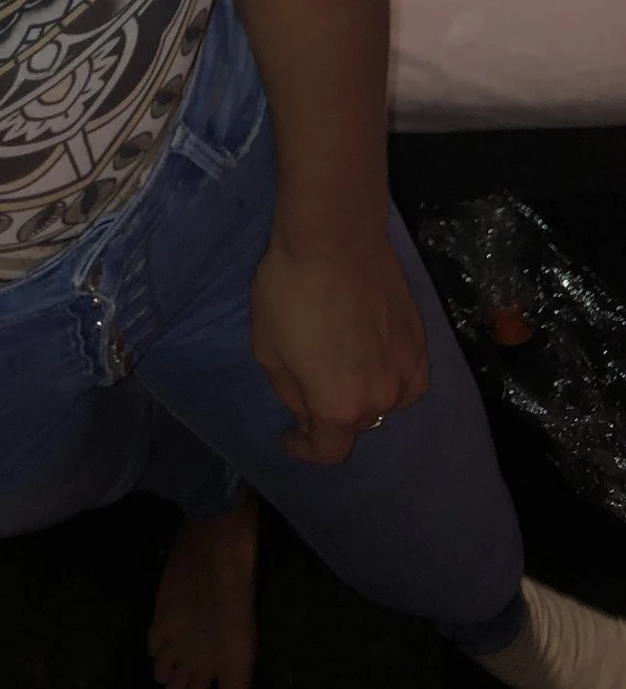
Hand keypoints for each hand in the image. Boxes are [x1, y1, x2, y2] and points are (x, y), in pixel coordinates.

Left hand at [249, 235, 429, 466]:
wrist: (335, 238)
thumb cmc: (290, 291)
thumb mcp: (267, 348)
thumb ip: (290, 391)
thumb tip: (308, 409)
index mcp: (338, 405)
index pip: (328, 450)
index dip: (305, 449)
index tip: (290, 437)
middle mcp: (381, 398)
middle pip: (354, 422)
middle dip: (329, 412)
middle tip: (308, 383)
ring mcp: (407, 370)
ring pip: (383, 399)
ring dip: (361, 392)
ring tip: (340, 364)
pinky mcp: (421, 342)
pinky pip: (405, 376)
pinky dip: (388, 375)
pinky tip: (372, 355)